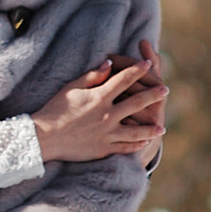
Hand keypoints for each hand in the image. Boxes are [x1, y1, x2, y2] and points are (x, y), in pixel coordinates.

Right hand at [33, 36, 167, 168]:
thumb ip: (92, 76)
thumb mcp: (72, 87)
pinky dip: (136, 144)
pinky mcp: (103, 148)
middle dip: (152, 95)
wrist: (45, 137)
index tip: (147, 63)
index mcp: (99, 97)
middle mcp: (107, 115)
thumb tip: (109, 63)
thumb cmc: (56, 109)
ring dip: (150, 128)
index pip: (124, 79)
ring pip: (136, 130)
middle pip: (136, 103)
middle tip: (165, 90)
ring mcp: (107, 133)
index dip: (137, 70)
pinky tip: (145, 142)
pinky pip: (124, 147)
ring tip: (162, 127)